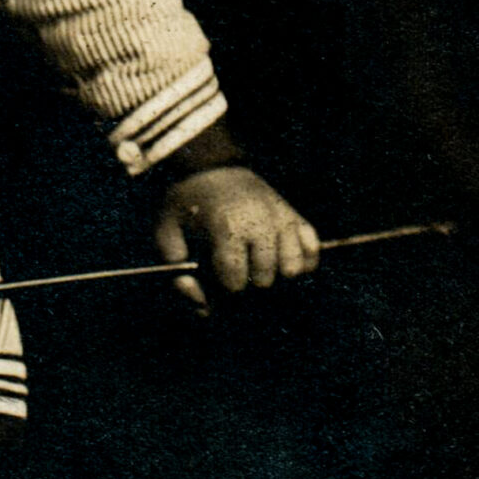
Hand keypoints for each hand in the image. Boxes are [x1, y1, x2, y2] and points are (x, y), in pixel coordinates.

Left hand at [155, 166, 318, 310]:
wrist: (209, 167)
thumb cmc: (185, 205)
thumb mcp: (166, 237)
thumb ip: (178, 276)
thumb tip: (205, 310)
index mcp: (226, 227)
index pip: (235, 283)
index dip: (224, 289)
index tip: (216, 278)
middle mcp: (260, 222)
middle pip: (265, 280)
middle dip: (248, 285)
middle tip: (236, 273)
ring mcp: (281, 218)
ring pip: (293, 269)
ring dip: (275, 276)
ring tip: (257, 268)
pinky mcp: (295, 215)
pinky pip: (312, 251)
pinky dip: (302, 263)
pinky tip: (281, 262)